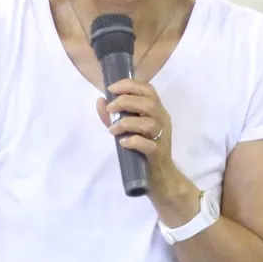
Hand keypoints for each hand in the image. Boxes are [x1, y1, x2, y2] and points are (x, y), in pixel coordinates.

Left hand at [96, 78, 182, 202]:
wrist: (159, 176)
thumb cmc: (142, 149)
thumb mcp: (126, 129)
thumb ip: (112, 115)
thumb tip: (100, 100)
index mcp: (156, 110)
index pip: (148, 90)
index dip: (130, 85)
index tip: (111, 88)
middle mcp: (162, 120)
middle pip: (148, 103)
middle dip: (126, 101)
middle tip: (110, 108)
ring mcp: (162, 137)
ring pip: (149, 123)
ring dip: (126, 123)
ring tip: (113, 130)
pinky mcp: (158, 153)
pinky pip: (148, 145)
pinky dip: (134, 141)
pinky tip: (123, 142)